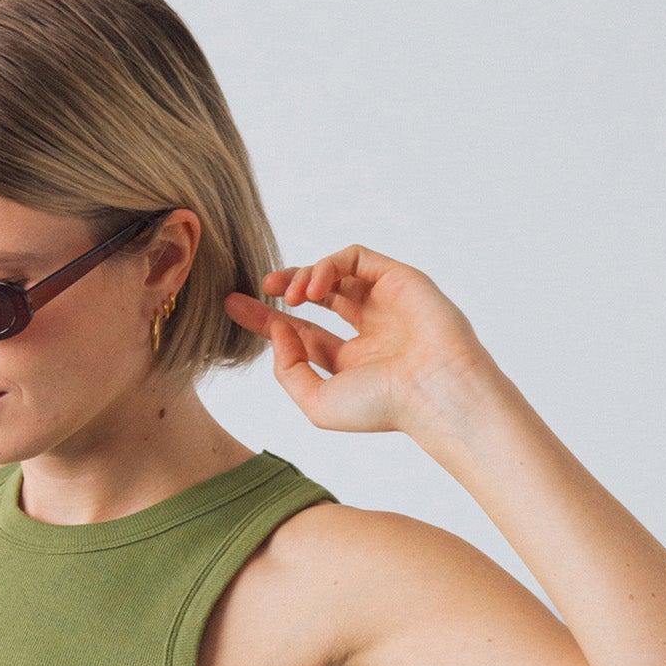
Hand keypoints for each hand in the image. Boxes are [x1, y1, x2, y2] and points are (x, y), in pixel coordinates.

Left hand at [224, 244, 497, 433]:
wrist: (432, 392)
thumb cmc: (381, 407)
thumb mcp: (316, 403)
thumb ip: (288, 370)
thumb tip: (278, 330)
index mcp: (350, 363)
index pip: (301, 333)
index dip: (265, 318)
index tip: (232, 304)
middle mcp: (368, 332)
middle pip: (314, 299)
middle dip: (282, 288)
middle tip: (258, 288)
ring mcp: (384, 304)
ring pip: (334, 274)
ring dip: (303, 277)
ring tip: (288, 295)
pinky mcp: (399, 279)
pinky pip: (355, 258)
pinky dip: (328, 266)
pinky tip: (312, 289)